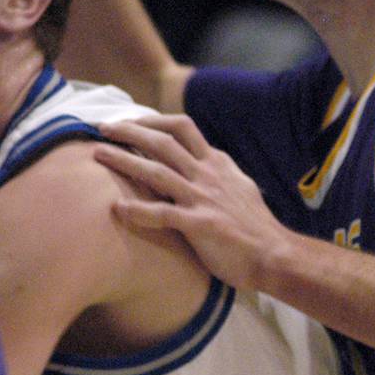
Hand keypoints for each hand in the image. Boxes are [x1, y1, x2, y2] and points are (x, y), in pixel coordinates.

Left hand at [95, 115, 285, 290]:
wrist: (275, 255)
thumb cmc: (255, 226)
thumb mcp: (239, 185)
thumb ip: (218, 170)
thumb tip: (205, 158)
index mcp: (216, 163)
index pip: (181, 128)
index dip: (151, 120)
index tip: (128, 121)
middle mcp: (207, 174)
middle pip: (162, 142)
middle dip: (130, 131)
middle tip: (103, 128)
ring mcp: (204, 198)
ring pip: (156, 172)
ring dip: (123, 161)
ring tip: (98, 155)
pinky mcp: (201, 225)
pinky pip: (162, 214)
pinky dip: (137, 211)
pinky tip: (116, 209)